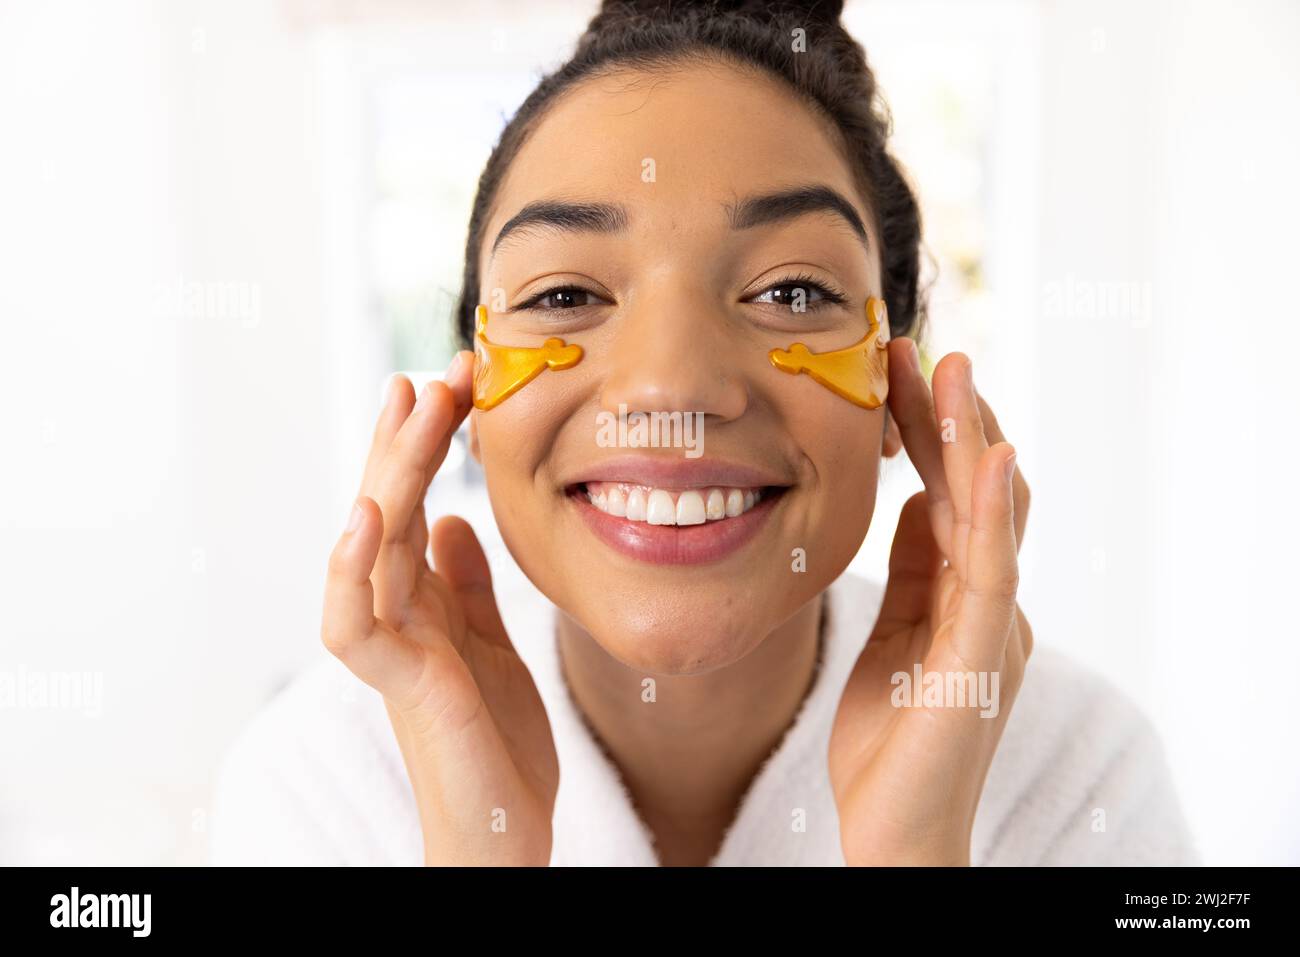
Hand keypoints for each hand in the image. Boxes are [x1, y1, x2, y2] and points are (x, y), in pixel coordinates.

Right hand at [322, 354, 557, 865]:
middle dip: (407, 438)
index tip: (453, 384)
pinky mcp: (400, 683)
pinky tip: (367, 511)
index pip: (411, 503)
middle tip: (434, 372)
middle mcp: (396, 613)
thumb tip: (450, 521)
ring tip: (409, 407)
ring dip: (387, 473)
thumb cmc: (492, 741)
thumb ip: (465, 585)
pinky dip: (352, 567)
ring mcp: (392, 646)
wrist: (502, 830)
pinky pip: (357, 621)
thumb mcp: (489, 642)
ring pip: (373, 546)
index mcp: (419, 600)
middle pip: (388, 509)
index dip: (425, 444)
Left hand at [829, 339, 1032, 865]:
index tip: (896, 371)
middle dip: (949, 416)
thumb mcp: (892, 635)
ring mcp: (992, 628)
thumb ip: (912, 572)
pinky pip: (992, 575)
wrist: (894, 831)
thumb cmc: (890, 741)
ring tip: (951, 370)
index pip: (949, 493)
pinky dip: (993, 513)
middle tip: (919, 346)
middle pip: (974, 489)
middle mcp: (989, 602)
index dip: (928, 431)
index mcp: (963, 595)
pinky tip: (990, 458)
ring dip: (972, 438)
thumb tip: (914, 499)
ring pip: (988, 516)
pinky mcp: (982, 660)